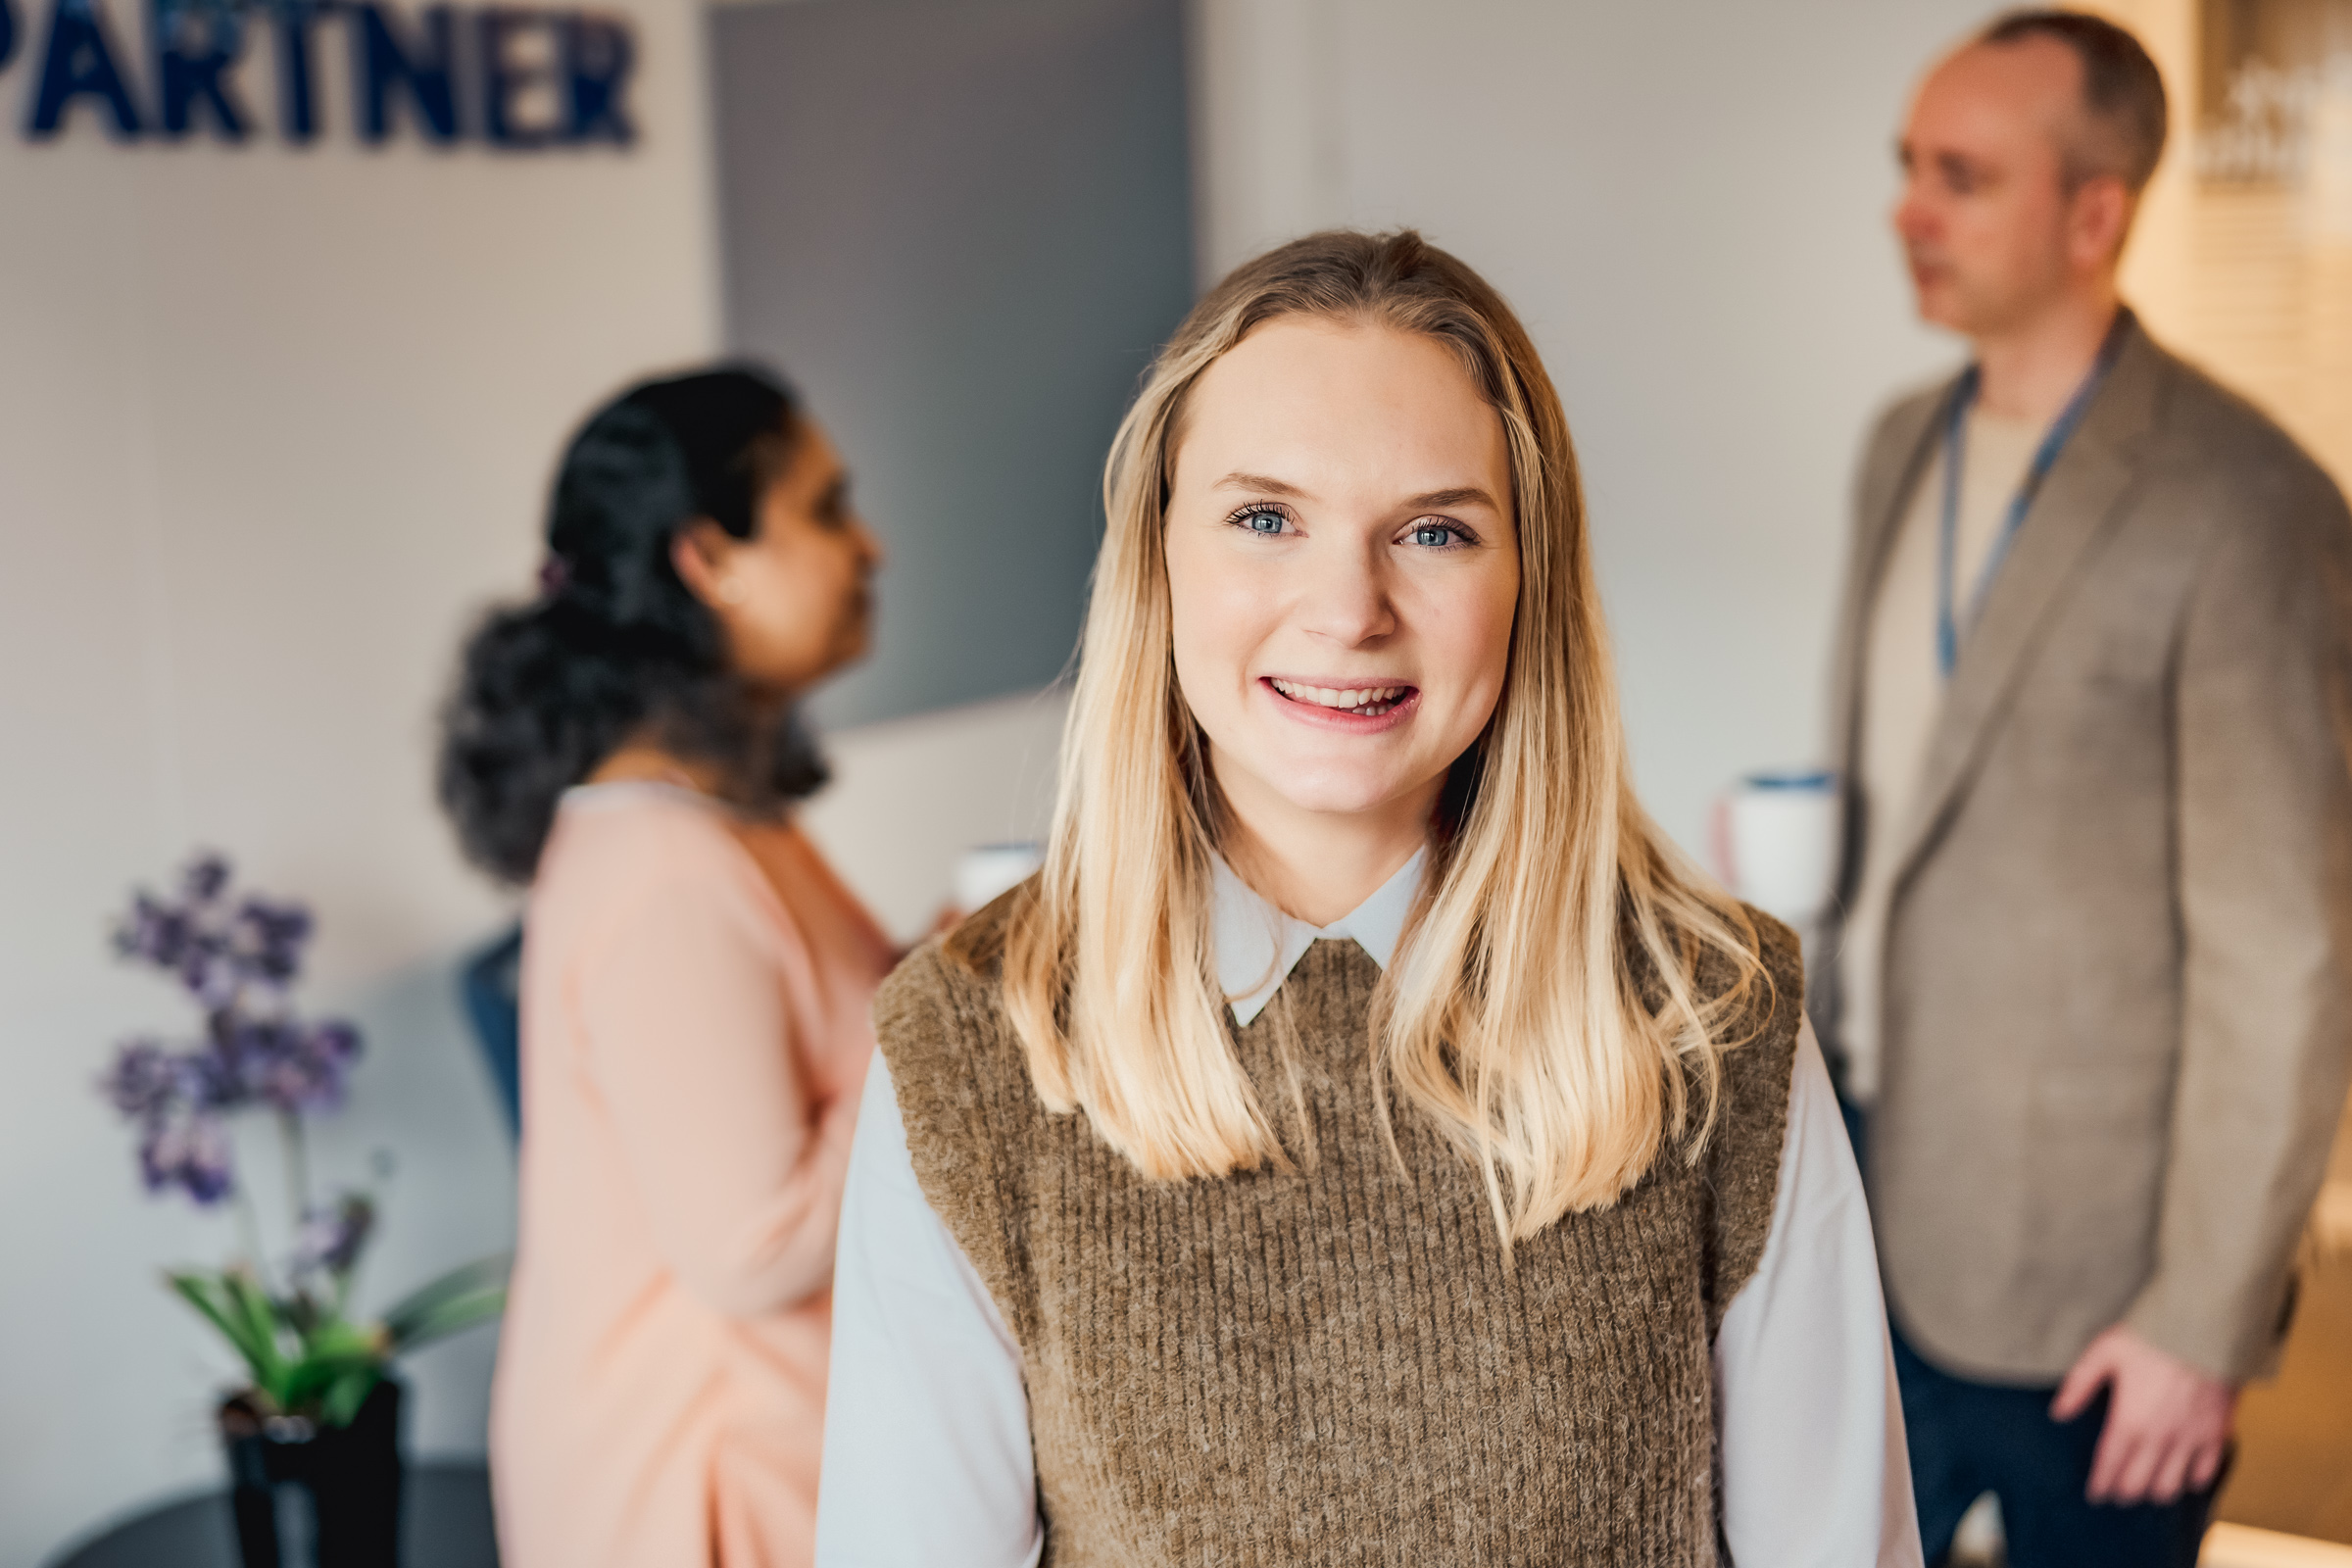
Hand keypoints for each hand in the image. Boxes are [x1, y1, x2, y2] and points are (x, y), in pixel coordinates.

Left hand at [2051, 1324, 2235, 1505]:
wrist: (2204, 1328)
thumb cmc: (2151, 1336)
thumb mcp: (2104, 1352)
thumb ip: (2079, 1385)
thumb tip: (2058, 1413)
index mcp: (2129, 1420)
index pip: (2110, 1465)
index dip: (2100, 1484)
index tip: (2095, 1495)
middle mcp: (2159, 1437)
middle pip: (2138, 1484)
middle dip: (2124, 1493)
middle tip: (2117, 1494)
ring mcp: (2190, 1439)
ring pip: (2171, 1486)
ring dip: (2156, 1491)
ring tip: (2147, 1488)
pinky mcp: (2217, 1433)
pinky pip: (2205, 1472)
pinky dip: (2193, 1481)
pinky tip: (2185, 1478)